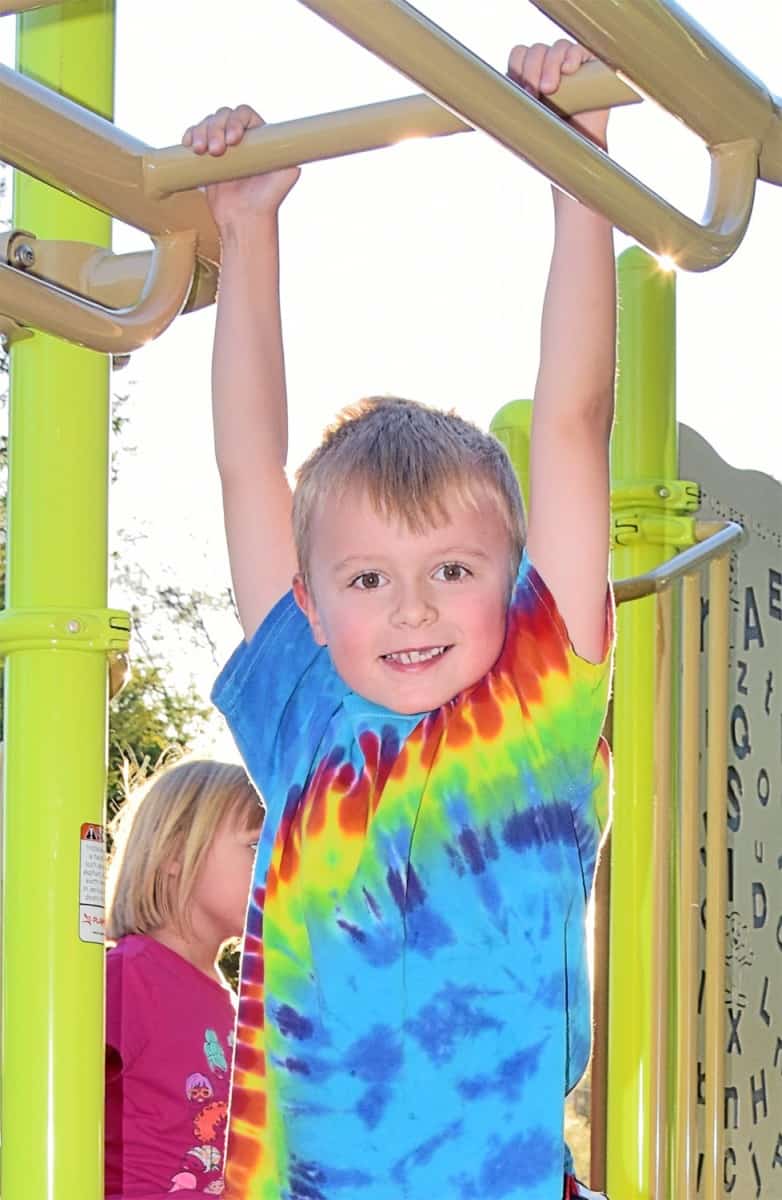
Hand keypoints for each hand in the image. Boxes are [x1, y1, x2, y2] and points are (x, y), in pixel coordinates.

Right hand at [182, 105, 300, 228]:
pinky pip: (194, 136)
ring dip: (201, 132)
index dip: (235, 120)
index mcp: (259, 137)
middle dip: (215, 128)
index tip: (233, 140)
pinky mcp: (206, 157)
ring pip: (207, 124)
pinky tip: (189, 145)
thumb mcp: (286, 177)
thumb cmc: (268, 201)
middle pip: (223, 115)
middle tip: (216, 151)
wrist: (245, 220)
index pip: (244, 114)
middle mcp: (241, 138)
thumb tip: (296, 142)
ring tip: (201, 152)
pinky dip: (190, 136)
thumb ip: (290, 156)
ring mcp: (222, 146)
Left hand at [507, 41, 607, 147]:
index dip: (517, 69)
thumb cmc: (552, 137)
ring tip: (550, 89)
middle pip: (535, 51)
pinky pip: (578, 49)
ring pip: (556, 48)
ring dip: (550, 65)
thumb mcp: (526, 123)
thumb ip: (512, 111)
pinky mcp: (589, 63)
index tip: (522, 94)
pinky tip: (569, 70)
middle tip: (535, 95)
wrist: (581, 146)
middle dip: (531, 71)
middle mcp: (549, 63)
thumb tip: (490, 108)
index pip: (519, 55)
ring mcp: (569, 61)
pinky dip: (572, 56)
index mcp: (531, 73)